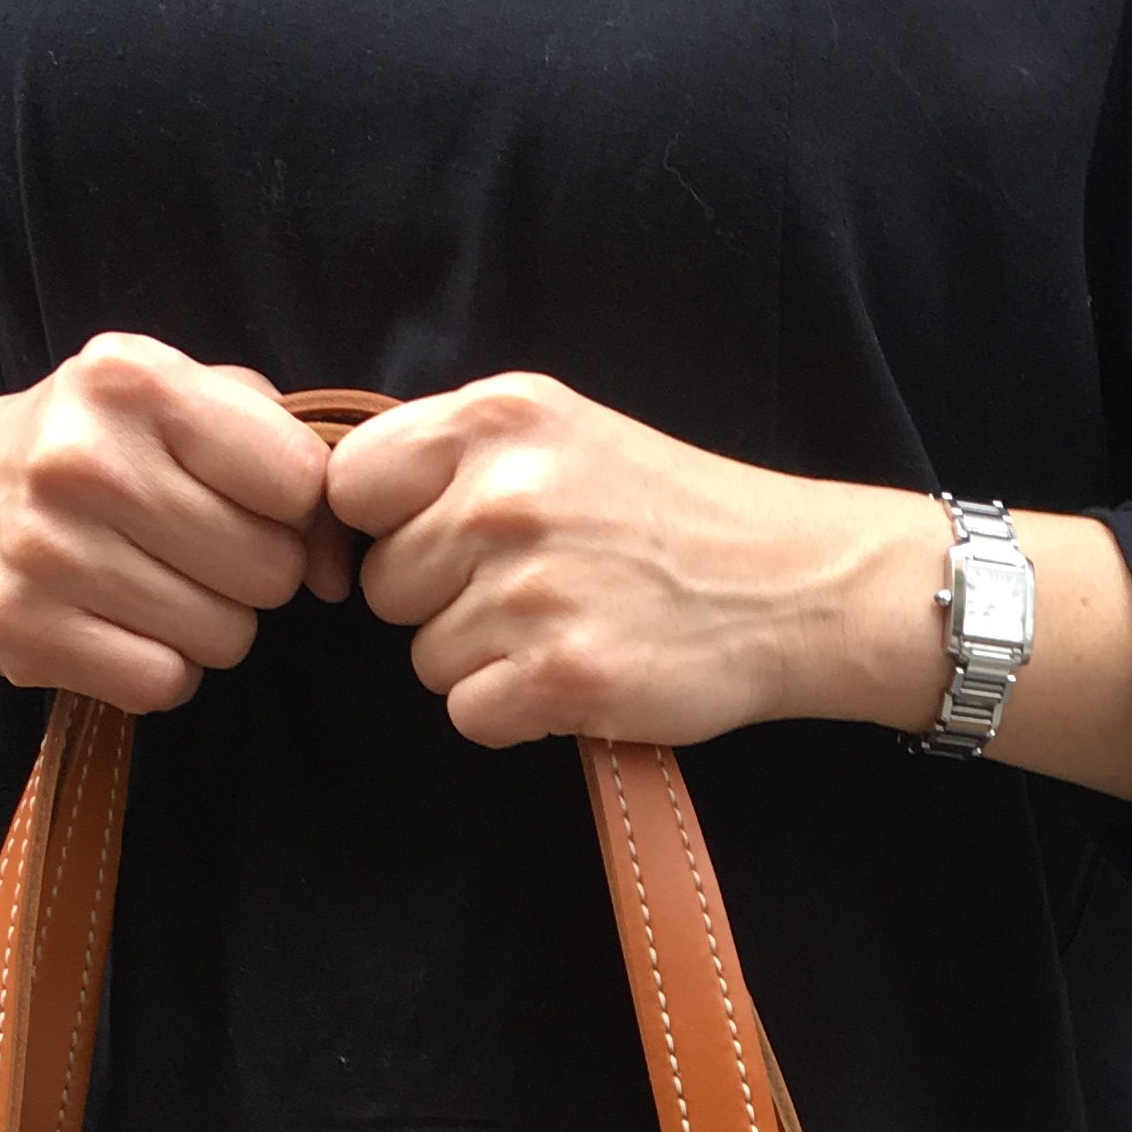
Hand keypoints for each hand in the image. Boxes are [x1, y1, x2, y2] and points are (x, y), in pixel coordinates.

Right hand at [0, 333, 335, 712]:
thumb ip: (285, 452)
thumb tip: (334, 569)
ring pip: (223, 637)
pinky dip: (159, 668)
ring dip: (208, 624)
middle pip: (267, 571)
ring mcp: (44, 551)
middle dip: (252, 572)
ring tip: (152, 581)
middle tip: (195, 549)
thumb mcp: (185, 400)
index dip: (295, 508)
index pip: (298, 481)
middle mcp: (82, 460)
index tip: (256, 505)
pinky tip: (121, 623)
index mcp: (132, 381)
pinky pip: (163, 683)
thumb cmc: (100, 445)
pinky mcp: (20, 631)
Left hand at [323, 374, 945, 752]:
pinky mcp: (562, 673)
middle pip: (385, 586)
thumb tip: (339, 507)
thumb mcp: (560, 435)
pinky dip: (515, 712)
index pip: (351, 484)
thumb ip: (454, 456)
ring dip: (483, 661)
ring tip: (566, 627)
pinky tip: (574, 676)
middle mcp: (505, 494)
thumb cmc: (666, 516)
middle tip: (535, 590)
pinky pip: (469, 713)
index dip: (382, 528)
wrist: (793, 584)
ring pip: (425, 657)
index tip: (434, 545)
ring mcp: (532, 587)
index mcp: (497, 418)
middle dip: (441, 601)